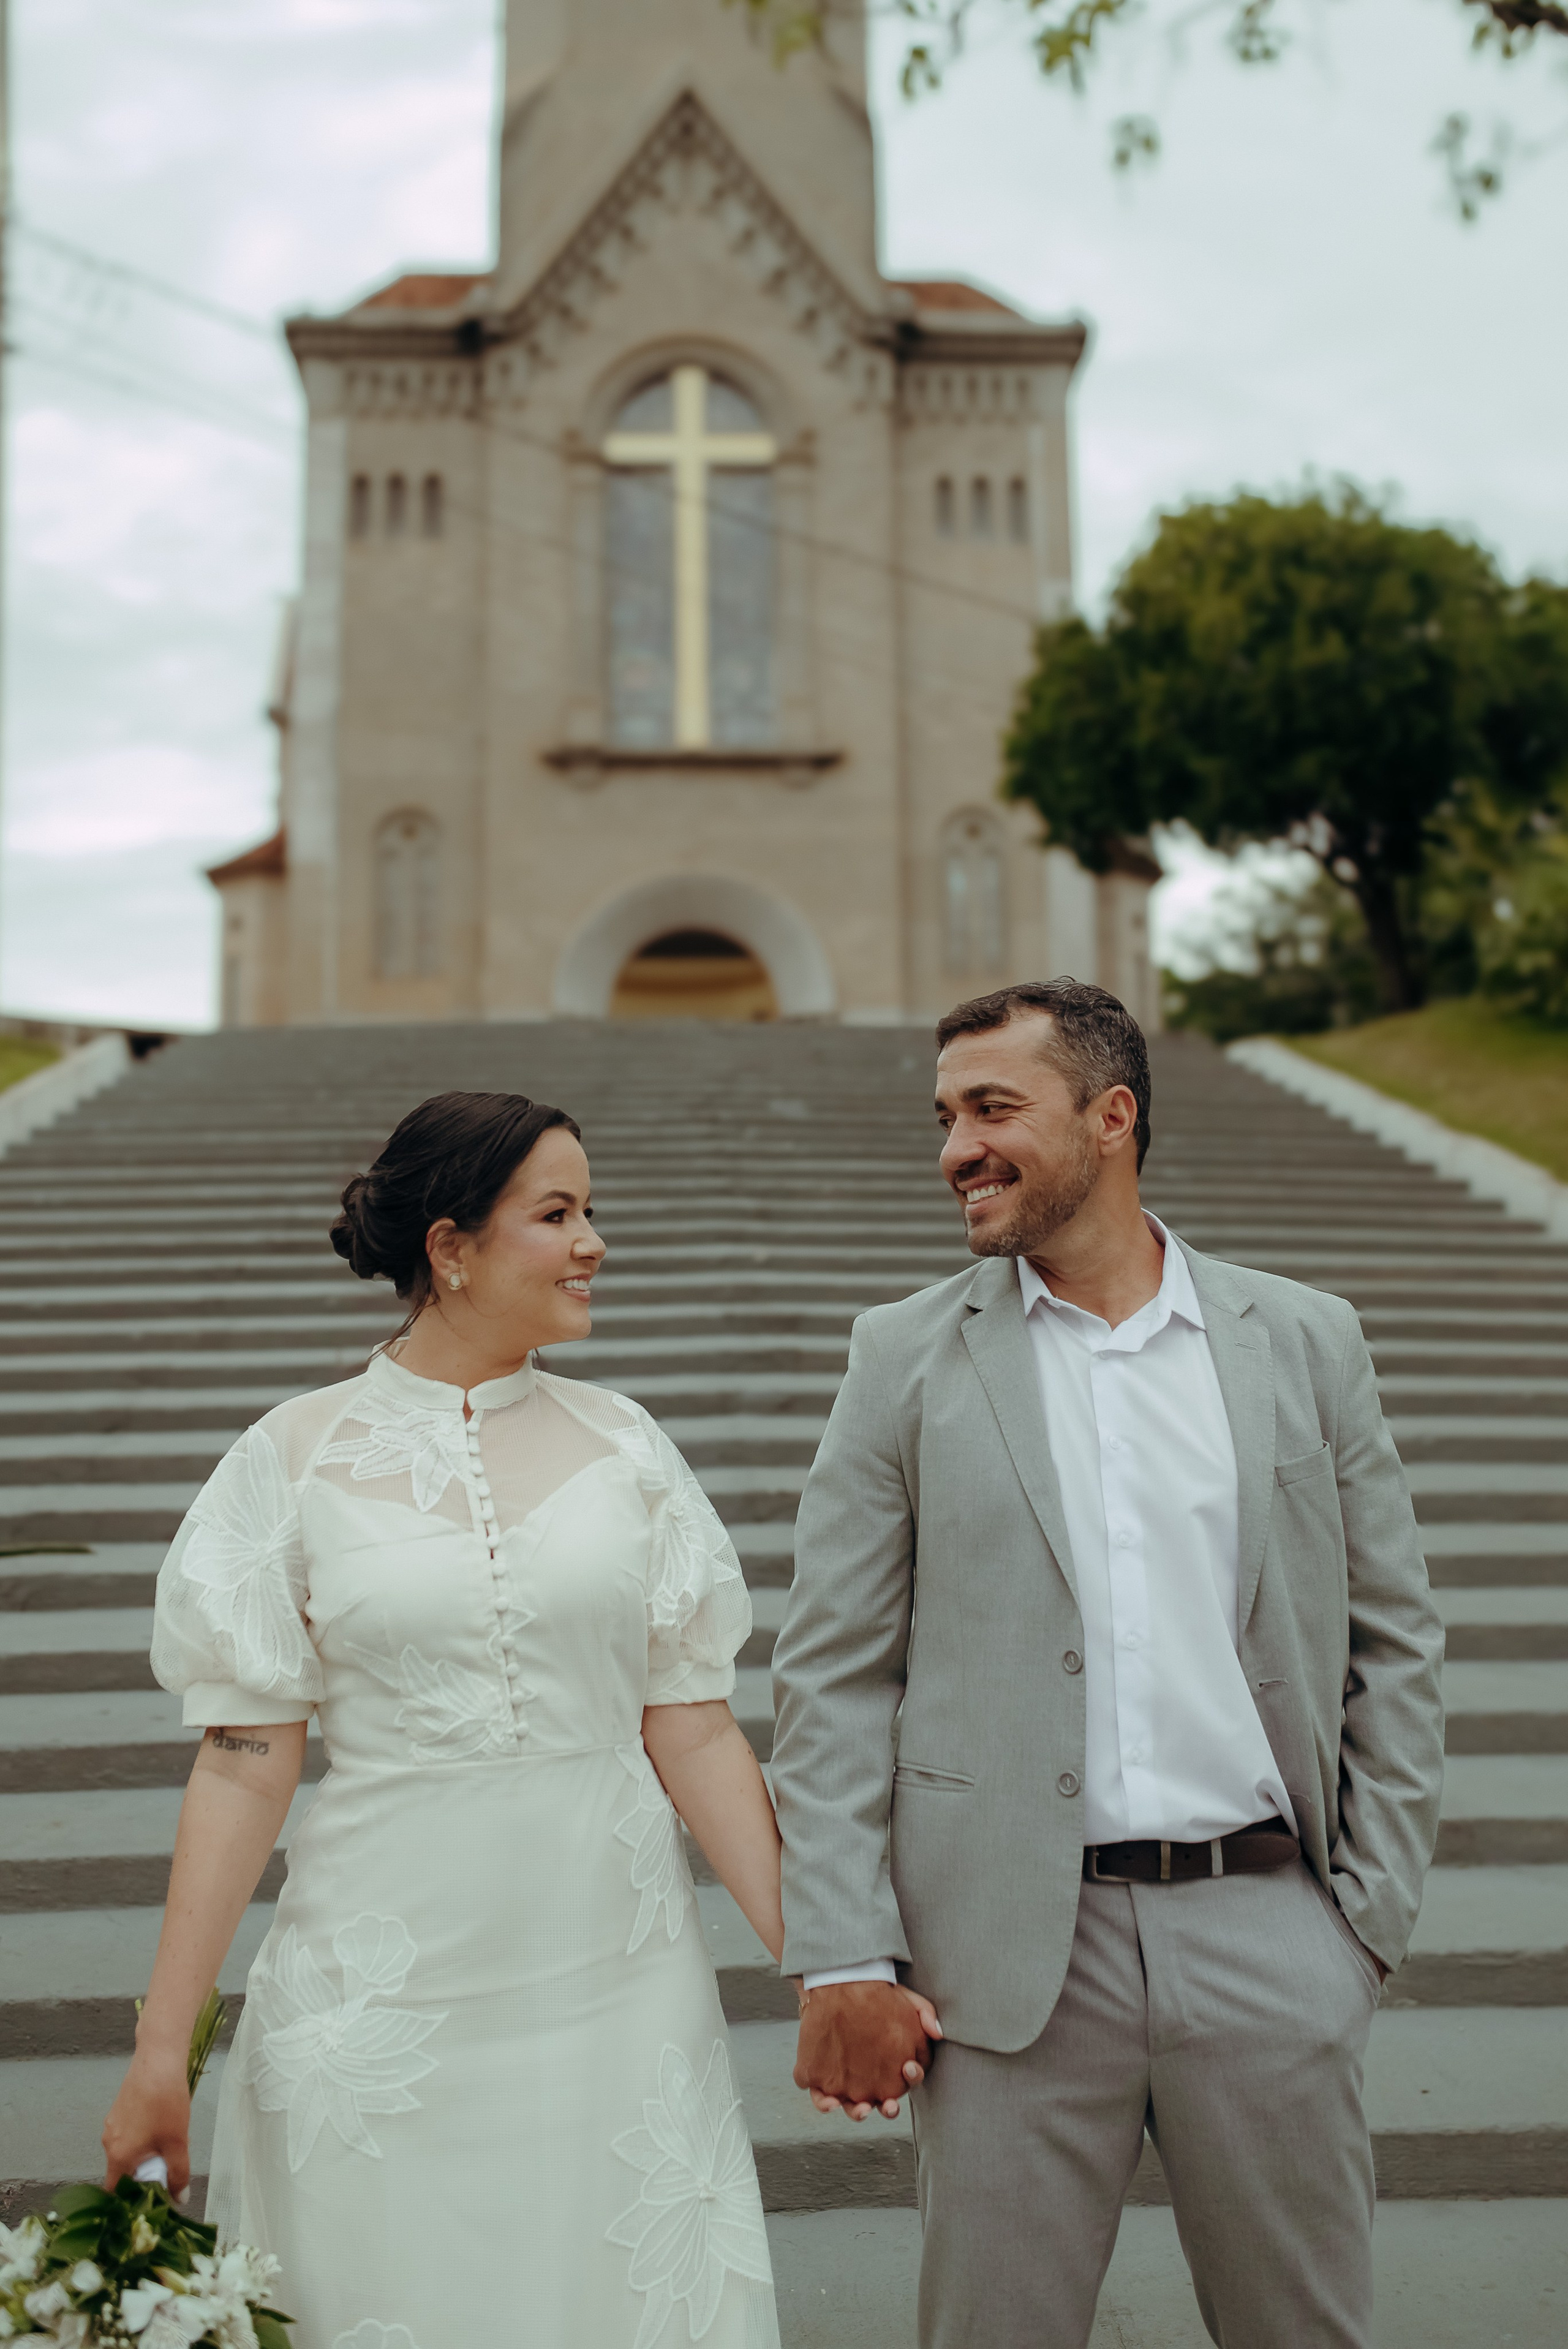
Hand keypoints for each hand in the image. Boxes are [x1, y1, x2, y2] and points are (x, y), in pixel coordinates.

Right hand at [103, 2046, 191, 2194]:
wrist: (158, 2059)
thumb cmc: (166, 2103)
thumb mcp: (177, 2143)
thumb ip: (178, 2174)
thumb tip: (179, 2201)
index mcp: (118, 2156)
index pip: (116, 2192)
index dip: (131, 2200)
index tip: (150, 2201)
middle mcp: (108, 2143)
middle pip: (123, 2171)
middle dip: (144, 2175)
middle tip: (168, 2170)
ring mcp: (112, 2124)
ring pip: (127, 2151)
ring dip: (145, 2155)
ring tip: (169, 2144)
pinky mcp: (119, 2109)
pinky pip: (129, 2134)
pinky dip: (143, 2138)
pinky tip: (162, 2125)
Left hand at [794, 1981, 941, 2121]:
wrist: (839, 1982)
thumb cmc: (876, 1996)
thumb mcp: (906, 1999)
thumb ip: (925, 2014)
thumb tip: (937, 2033)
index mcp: (895, 2066)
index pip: (909, 2080)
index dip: (912, 2076)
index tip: (909, 2066)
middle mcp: (872, 2079)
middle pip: (883, 2103)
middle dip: (889, 2108)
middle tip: (890, 2106)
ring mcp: (846, 2081)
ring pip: (854, 2107)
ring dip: (859, 2112)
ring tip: (862, 2109)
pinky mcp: (820, 2077)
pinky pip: (823, 2099)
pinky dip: (826, 2104)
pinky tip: (831, 2102)